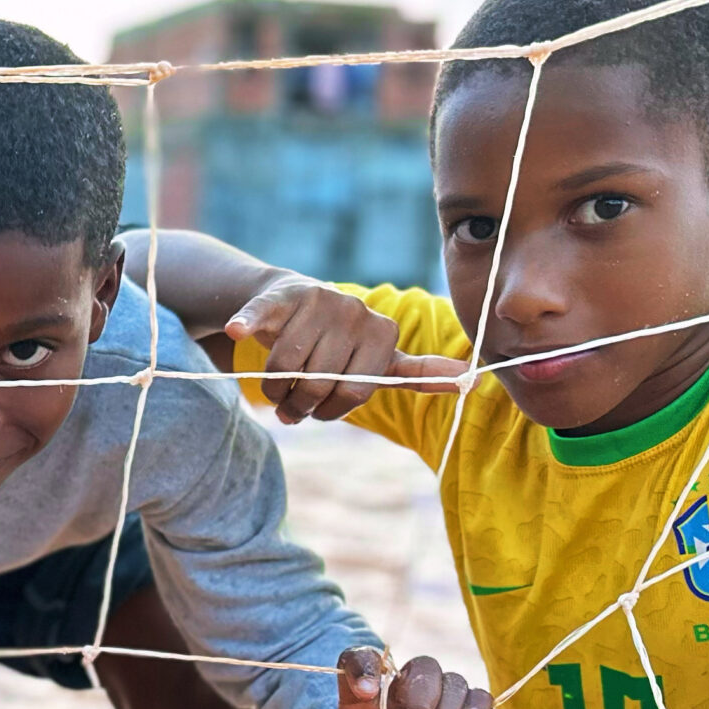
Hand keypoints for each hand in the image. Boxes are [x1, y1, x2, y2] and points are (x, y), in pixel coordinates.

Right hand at [223, 273, 468, 422]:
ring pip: (286, 366)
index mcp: (384, 332)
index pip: (358, 391)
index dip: (332, 411)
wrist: (288, 301)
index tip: (322, 412)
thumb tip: (471, 378)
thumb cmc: (336, 343)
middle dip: (299, 406)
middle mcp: (356, 311)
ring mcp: (317, 301)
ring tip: (275, 392)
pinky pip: (262, 315)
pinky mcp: (279, 296)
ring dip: (273, 391)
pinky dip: (248, 324)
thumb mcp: (375, 359)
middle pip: (320, 383)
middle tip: (291, 409)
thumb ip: (413, 373)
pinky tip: (237, 330)